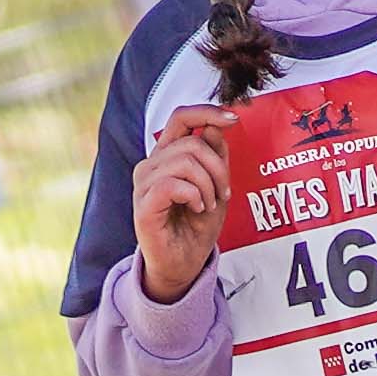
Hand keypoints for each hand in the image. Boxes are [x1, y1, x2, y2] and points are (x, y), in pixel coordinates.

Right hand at [130, 107, 235, 303]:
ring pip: (184, 162)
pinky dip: (194, 195)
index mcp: (167, 155)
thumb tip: (215, 127)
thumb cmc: (196, 226)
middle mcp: (151, 164)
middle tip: (223, 193)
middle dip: (218, 167)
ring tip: (208, 204)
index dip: (207, 112)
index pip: (181, 117)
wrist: (184, 264)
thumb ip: (216, 156)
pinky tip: (197, 208)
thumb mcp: (216, 186)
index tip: (233, 119)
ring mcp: (144, 184)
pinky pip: (172, 184)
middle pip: (191, 143)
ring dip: (208, 185)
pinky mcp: (143, 205)